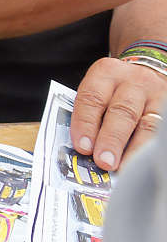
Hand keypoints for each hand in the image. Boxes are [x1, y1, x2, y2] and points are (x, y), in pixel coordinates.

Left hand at [72, 55, 166, 170]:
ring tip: (125, 168)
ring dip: (134, 150)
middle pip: (122, 112)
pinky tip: (144, 162)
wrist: (147, 74)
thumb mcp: (99, 90)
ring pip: (147, 125)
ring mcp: (157, 96)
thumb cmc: (115, 89)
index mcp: (106, 73)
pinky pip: (161, 132)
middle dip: (111, 140)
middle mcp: (133, 82)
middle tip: (104, 162)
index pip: (93, 98)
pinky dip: (151, 149)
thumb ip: (90, 113)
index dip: (86, 123)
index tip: (83, 147)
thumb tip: (84, 148)